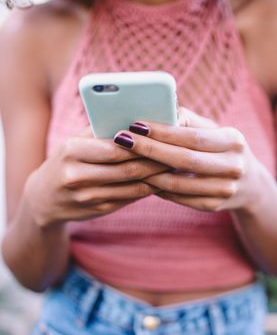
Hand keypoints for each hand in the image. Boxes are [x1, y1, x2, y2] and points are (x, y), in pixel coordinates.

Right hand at [25, 128, 167, 226]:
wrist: (43, 198)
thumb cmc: (65, 161)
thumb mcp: (73, 142)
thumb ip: (100, 133)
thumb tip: (137, 123)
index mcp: (71, 151)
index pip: (114, 148)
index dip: (141, 145)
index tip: (162, 138)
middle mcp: (76, 176)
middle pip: (126, 169)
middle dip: (154, 162)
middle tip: (175, 154)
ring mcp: (87, 197)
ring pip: (131, 187)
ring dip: (155, 178)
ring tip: (172, 167)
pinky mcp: (97, 210)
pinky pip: (128, 199)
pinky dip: (146, 190)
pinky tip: (159, 181)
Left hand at [114, 107, 262, 212]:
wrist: (249, 185)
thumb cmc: (222, 149)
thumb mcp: (215, 130)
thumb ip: (189, 121)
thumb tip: (160, 110)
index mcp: (234, 141)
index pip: (193, 136)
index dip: (163, 132)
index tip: (136, 125)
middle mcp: (234, 166)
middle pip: (184, 160)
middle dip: (150, 150)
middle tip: (123, 141)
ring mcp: (225, 190)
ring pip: (179, 183)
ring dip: (149, 173)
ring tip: (127, 161)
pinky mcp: (214, 206)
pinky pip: (180, 198)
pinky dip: (159, 188)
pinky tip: (143, 178)